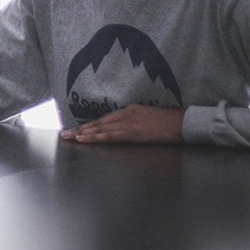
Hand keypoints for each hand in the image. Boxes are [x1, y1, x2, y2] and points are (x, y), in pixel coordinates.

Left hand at [60, 105, 184, 143]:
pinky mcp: (134, 132)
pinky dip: (96, 137)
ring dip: (84, 134)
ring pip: (101, 129)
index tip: (77, 129)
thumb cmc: (170, 122)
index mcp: (130, 110)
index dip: (89, 125)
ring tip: (70, 137)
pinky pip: (111, 136)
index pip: (105, 119)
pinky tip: (85, 139)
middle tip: (65, 134)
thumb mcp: (148, 118)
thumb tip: (122, 129)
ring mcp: (129, 122)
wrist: (184, 122)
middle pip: (99, 123)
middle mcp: (126, 114)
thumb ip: (134, 122)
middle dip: (81, 129)